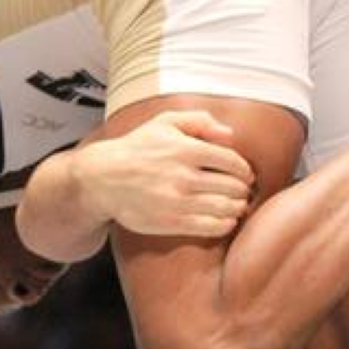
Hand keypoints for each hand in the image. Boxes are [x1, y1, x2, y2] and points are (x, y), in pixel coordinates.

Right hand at [81, 110, 253, 238]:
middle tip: (243, 192)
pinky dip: (225, 224)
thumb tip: (229, 134)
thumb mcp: (164, 122)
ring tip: (237, 205)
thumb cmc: (138, 148)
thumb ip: (198, 121)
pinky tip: (225, 220)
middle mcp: (183, 175)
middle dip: (243, 190)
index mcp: (185, 149)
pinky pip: (210, 227)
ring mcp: (177, 201)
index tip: (245, 174)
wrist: (103, 179)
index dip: (245, 170)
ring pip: (225, 208)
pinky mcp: (170, 222)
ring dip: (238, 208)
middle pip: (232, 186)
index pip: (232, 161)